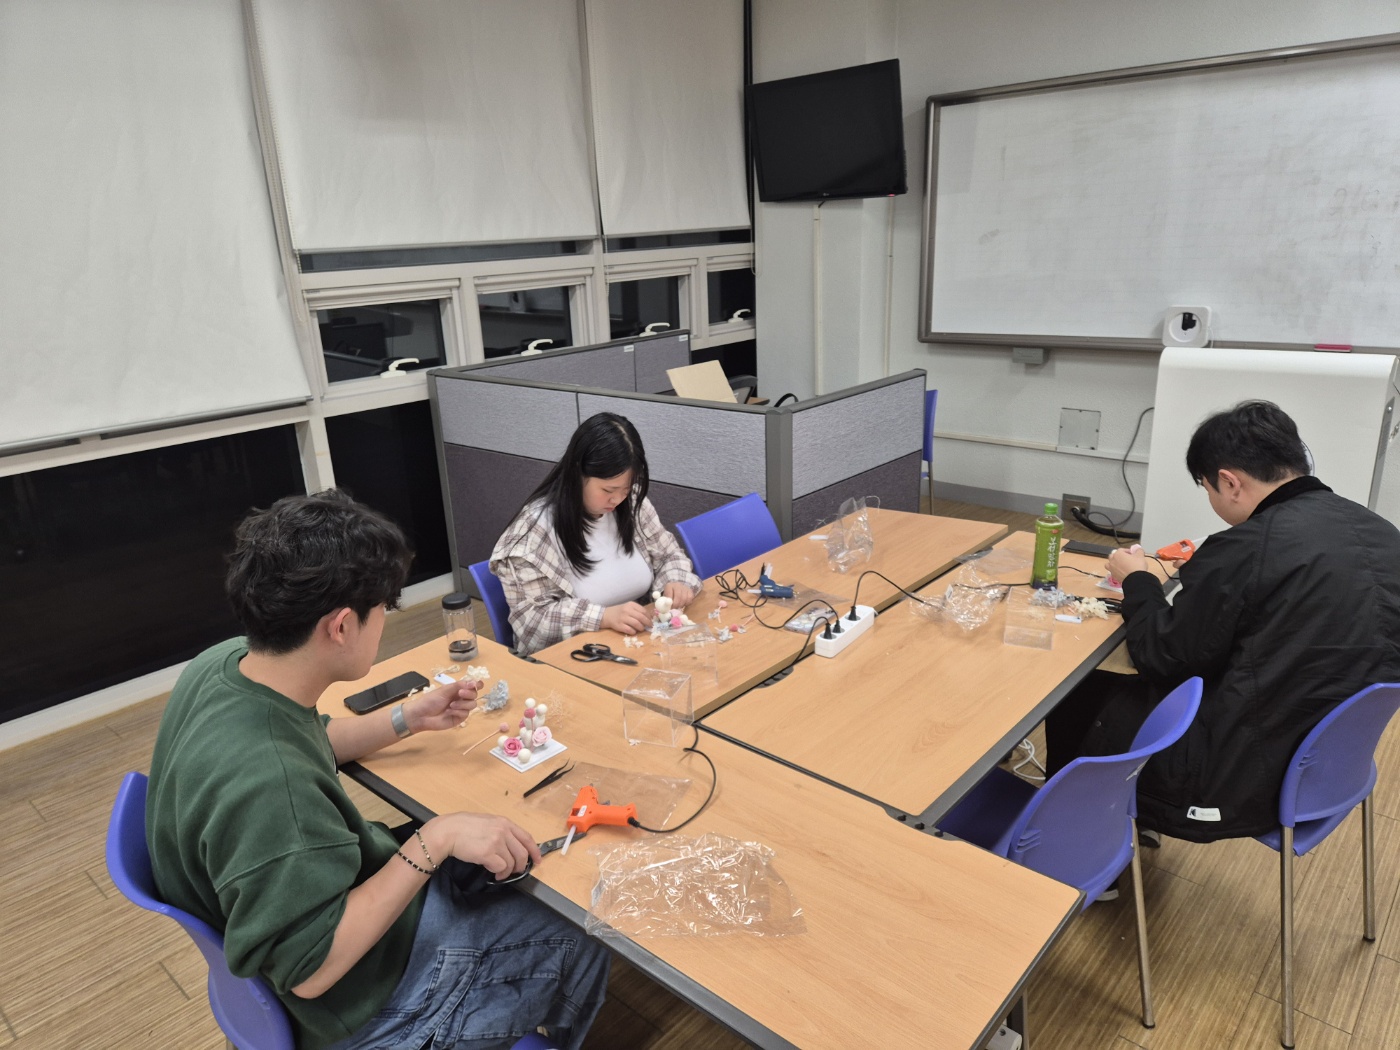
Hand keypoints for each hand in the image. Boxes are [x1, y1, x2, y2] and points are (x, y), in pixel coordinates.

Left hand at [405, 679, 478, 733]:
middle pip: (475, 694)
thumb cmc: (431, 700)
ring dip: (463, 703)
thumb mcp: (445, 690)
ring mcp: (461, 708)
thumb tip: (474, 682)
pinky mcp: (459, 718)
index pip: (472, 685)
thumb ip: (460, 685)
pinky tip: (449, 712)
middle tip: (460, 693)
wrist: (422, 715)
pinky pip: (466, 713)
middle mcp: (461, 698)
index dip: (477, 684)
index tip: (476, 685)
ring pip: (472, 704)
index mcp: (458, 689)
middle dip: (469, 693)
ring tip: (451, 705)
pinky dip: (458, 712)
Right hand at [425, 813, 540, 877]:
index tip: (537, 861)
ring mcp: (496, 841)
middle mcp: (503, 830)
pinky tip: (493, 874)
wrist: (448, 831)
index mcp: (505, 822)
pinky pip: (501, 867)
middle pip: (522, 853)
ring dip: (507, 872)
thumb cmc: (463, 827)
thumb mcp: (487, 823)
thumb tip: (510, 847)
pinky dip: (499, 873)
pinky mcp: (488, 853)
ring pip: (512, 862)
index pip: (527, 838)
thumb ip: (500, 831)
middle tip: (515, 872)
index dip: (535, 851)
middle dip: (521, 866)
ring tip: (500, 874)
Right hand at [602, 601, 650, 634]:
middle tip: (650, 626)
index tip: (651, 621)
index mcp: (631, 605)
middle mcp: (627, 610)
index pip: (643, 611)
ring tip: (641, 629)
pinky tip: (634, 631)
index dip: (649, 617)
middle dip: (647, 623)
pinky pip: (629, 630)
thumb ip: (638, 611)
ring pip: (636, 624)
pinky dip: (634, 632)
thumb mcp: (629, 607)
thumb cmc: (620, 611)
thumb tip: (649, 618)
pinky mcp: (619, 625)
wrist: (607, 615)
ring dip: (641, 628)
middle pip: (641, 617)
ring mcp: (622, 618)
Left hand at [662, 581, 694, 608]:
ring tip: (678, 606)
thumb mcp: (664, 597)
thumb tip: (664, 608)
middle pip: (678, 596)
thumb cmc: (669, 595)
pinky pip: (690, 598)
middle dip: (676, 605)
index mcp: (669, 586)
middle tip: (674, 608)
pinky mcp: (690, 590)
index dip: (670, 602)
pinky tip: (683, 604)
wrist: (676, 589)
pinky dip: (687, 603)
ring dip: (681, 604)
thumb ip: (664, 601)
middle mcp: (677, 585)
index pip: (669, 594)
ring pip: (685, 598)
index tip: (669, 607)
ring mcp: (684, 587)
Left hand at [1107, 544, 1149, 581]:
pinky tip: (1122, 572)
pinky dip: (1116, 571)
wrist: (1135, 579)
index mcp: (1118, 554)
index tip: (1133, 554)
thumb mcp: (1140, 556)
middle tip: (1127, 559)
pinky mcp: (1113, 576)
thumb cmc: (1137, 565)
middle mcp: (1112, 561)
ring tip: (1121, 565)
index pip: (1121, 550)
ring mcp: (1112, 569)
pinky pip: (1113, 572)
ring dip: (1114, 563)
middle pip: (1113, 556)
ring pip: (1109, 564)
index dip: (1128, 551)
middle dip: (1119, 556)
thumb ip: (1139, 550)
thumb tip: (1138, 550)